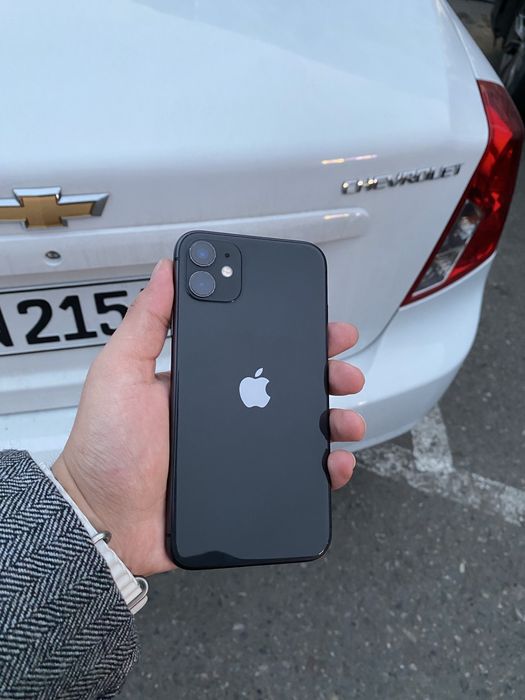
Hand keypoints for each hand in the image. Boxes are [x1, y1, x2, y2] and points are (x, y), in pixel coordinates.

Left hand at [53, 259, 364, 575]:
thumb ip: (145, 322)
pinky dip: (324, 470)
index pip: (257, 350)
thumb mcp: (119, 372)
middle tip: (342, 369)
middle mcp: (228, 413)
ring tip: (346, 419)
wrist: (103, 520)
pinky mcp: (247, 488)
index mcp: (204, 382)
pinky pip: (296, 476)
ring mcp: (241, 451)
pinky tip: (333, 463)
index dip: (293, 335)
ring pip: (302, 429)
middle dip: (326, 373)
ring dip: (335, 419)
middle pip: (290, 387)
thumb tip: (168, 271)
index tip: (320, 322)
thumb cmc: (104, 448)